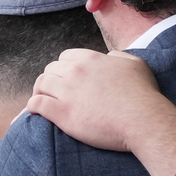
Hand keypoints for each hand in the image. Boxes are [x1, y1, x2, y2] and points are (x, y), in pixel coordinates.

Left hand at [28, 49, 175, 175]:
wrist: (142, 119)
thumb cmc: (143, 94)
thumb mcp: (135, 64)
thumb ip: (118, 57)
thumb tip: (109, 58)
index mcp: (91, 58)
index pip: (65, 57)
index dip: (64, 68)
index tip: (67, 79)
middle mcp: (75, 71)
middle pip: (50, 70)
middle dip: (51, 80)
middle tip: (55, 92)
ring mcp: (67, 91)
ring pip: (41, 85)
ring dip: (40, 92)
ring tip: (43, 101)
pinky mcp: (62, 113)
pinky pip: (36, 104)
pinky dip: (33, 107)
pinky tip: (36, 112)